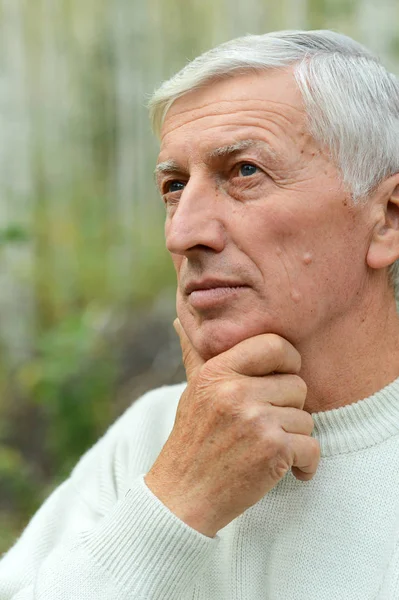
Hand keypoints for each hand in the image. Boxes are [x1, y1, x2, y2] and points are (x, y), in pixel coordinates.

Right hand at [145, 319, 319, 536]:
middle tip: (268, 425)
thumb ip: (196, 354)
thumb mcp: (191, 391)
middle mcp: (236, 391)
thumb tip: (181, 320)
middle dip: (289, 408)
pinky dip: (306, 464)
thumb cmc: (190, 440)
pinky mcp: (273, 451)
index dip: (288, 361)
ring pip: (306, 418)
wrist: (182, 496)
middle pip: (297, 385)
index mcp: (218, 371)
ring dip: (294, 438)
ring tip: (268, 449)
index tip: (283, 379)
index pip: (275, 345)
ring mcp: (255, 420)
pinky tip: (288, 470)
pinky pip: (312, 447)